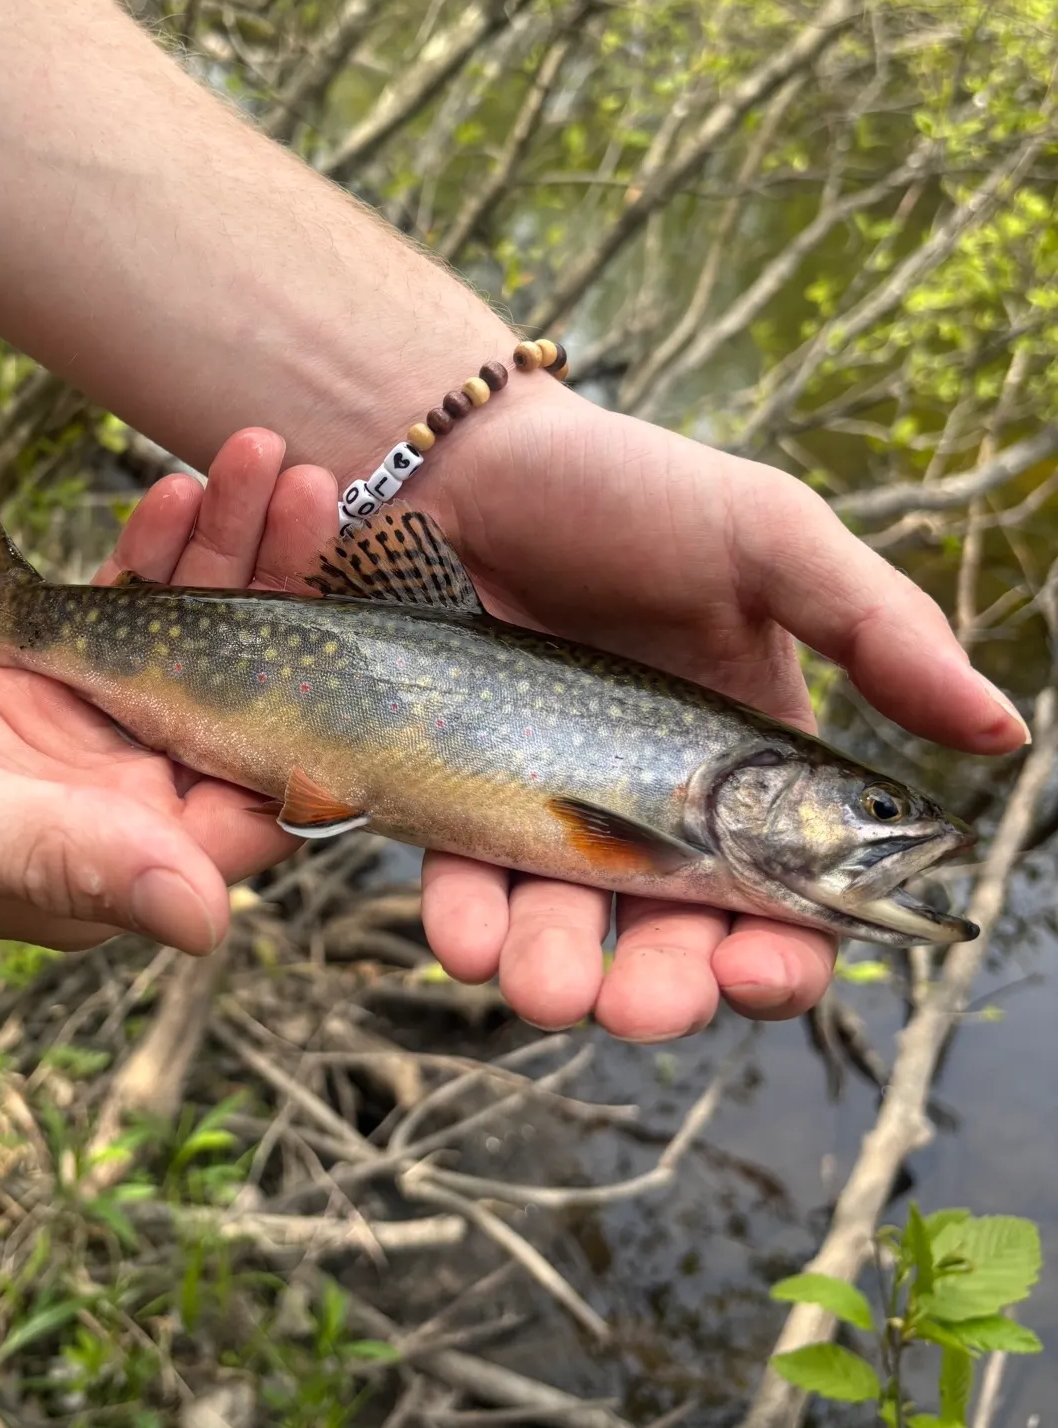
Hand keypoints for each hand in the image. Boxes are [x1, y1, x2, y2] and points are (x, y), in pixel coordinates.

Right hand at [0, 431, 336, 952]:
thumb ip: (69, 860)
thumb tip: (207, 925)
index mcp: (112, 865)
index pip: (262, 802)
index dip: (323, 709)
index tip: (360, 605)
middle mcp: (114, 813)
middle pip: (241, 702)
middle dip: (284, 594)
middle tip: (312, 486)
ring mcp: (81, 746)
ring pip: (189, 647)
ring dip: (226, 556)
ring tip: (258, 458)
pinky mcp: (42, 689)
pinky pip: (124, 619)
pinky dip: (152, 558)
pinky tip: (176, 494)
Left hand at [410, 381, 1026, 1040]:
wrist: (463, 463)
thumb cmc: (624, 492)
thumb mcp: (764, 539)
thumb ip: (876, 628)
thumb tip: (1004, 732)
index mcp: (748, 767)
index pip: (787, 899)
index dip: (783, 955)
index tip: (751, 968)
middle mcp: (654, 808)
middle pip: (671, 942)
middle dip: (660, 991)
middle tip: (637, 1003)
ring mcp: (551, 810)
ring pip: (566, 935)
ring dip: (559, 976)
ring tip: (547, 984)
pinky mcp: (462, 799)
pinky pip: (467, 889)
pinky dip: (469, 924)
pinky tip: (470, 933)